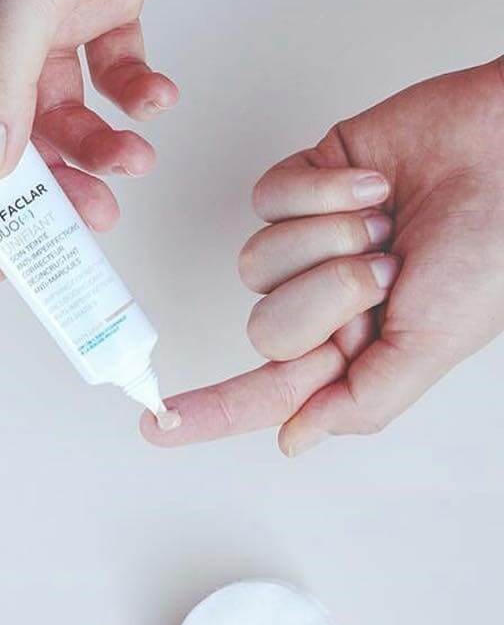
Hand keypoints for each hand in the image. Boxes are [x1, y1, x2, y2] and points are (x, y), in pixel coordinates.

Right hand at [0, 0, 226, 280]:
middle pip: (10, 130)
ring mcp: (51, 18)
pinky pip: (114, 74)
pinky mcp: (104, 8)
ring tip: (133, 161)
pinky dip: (136, 95)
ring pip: (66, 112)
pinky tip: (156, 99)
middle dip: (50, 180)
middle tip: (81, 221)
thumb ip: (3, 78)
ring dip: (101, 144)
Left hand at [142, 58, 503, 453]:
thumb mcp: (433, 345)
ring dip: (331, 241)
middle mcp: (323, 301)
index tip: (155, 427)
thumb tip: (292, 438)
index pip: (267, 393)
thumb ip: (361, 400)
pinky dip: (324, 191)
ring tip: (387, 225)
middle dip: (329, 297)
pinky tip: (374, 185)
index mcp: (354, 348)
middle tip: (387, 271)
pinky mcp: (300, 185)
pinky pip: (268, 200)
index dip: (211, 413)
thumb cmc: (492, 248)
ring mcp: (307, 243)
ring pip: (256, 265)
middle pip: (265, 330)